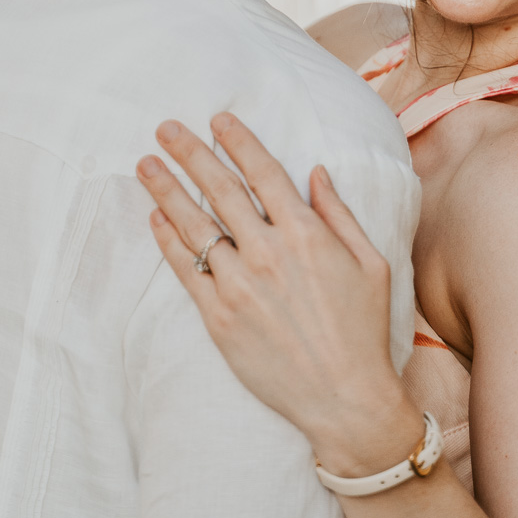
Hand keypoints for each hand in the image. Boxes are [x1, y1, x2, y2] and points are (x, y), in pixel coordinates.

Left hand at [136, 113, 421, 475]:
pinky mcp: (218, 318)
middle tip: (165, 128)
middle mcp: (267, 253)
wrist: (344, 398)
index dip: (237, 141)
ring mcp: (238, 286)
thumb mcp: (371, 264)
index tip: (217, 119)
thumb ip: (338, 214)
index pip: (262, 172)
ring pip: (193, 225)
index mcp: (306, 234)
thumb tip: (315, 173)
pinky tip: (155, 216)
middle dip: (190, 153)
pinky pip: (185, 270)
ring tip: (146, 164)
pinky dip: (167, 240)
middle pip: (219, 190)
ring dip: (166, 189)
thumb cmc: (363, 331)